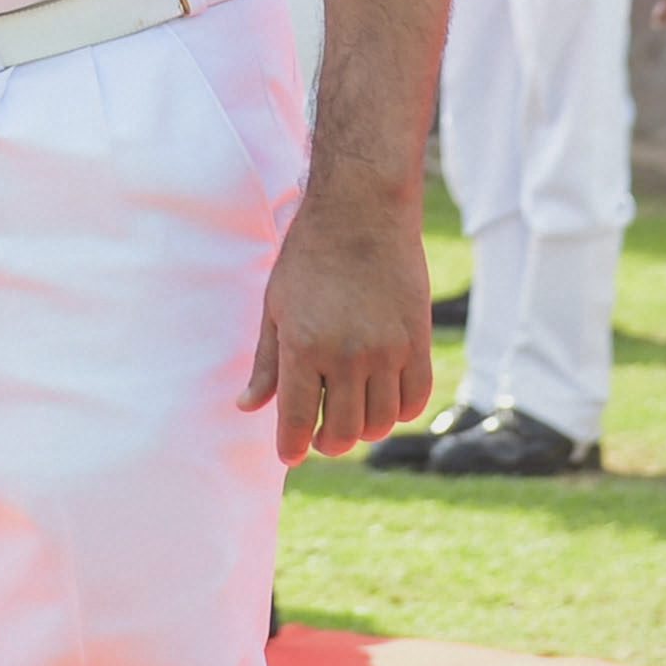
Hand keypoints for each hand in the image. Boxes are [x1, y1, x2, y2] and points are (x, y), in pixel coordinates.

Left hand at [242, 181, 434, 463]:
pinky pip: (414, 400)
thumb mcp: (275, 306)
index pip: (296, 422)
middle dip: (325, 443)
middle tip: (318, 434)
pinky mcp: (418, 341)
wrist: (362, 211)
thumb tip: (248, 408)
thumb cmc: (309, 256)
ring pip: (379, 423)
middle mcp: (348, 355)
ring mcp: (388, 350)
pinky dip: (398, 412)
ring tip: (348, 415)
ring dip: (361, 430)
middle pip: (341, 432)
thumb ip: (266, 363)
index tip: (289, 454)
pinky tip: (382, 401)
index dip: (291, 447)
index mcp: (304, 346)